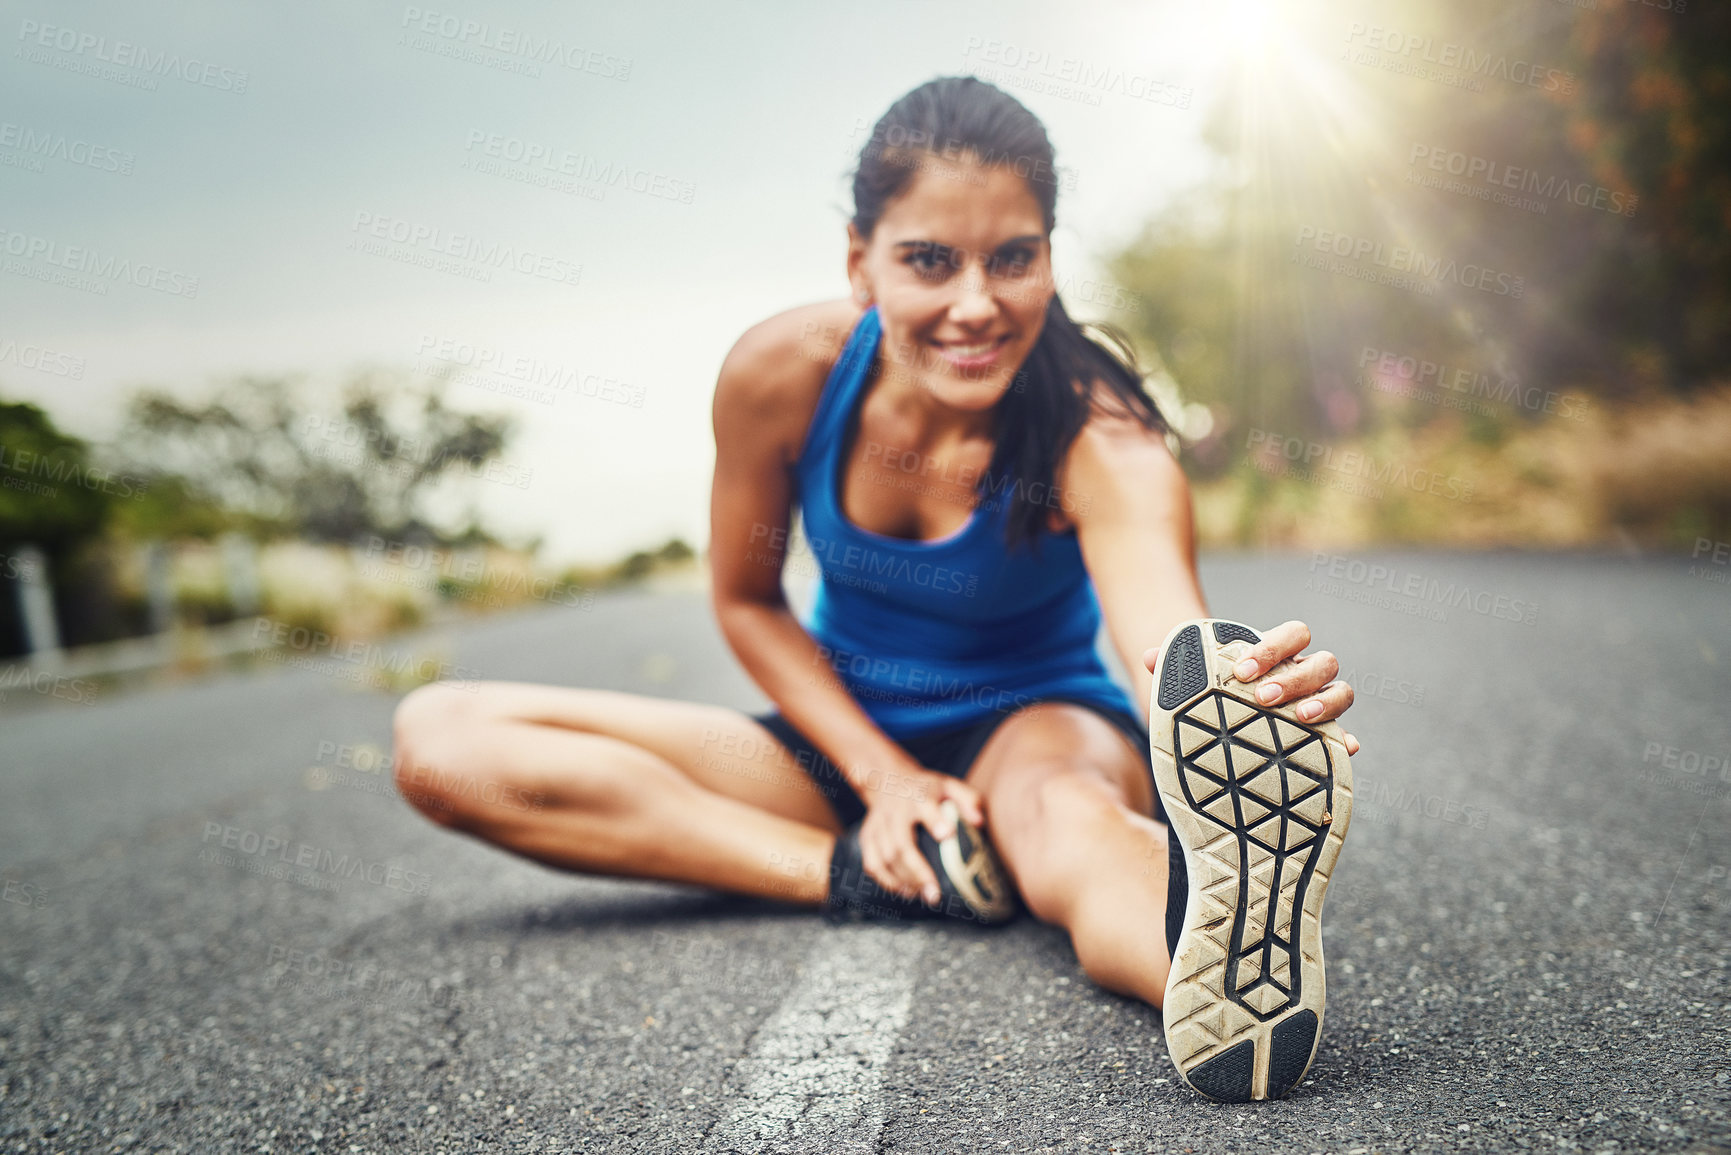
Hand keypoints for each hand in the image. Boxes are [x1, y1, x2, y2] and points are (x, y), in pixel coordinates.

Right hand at [855, 766, 985, 905]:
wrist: (887, 780)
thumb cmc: (927, 789)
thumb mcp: (950, 786)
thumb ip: (967, 799)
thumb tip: (979, 822)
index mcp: (918, 795)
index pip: (925, 806)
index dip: (935, 820)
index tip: (947, 835)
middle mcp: (895, 811)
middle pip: (901, 843)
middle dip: (918, 871)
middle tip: (935, 895)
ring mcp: (878, 825)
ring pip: (885, 858)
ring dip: (904, 881)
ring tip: (925, 896)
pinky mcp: (867, 837)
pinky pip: (872, 864)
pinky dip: (887, 881)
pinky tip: (905, 892)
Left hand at [1142, 620, 1360, 755]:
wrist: (1226, 723)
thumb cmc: (1216, 693)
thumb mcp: (1197, 678)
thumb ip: (1176, 665)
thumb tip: (1150, 657)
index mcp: (1281, 654)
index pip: (1295, 634)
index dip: (1273, 648)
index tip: (1242, 670)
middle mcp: (1306, 675)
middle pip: (1322, 661)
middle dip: (1293, 676)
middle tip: (1261, 697)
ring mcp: (1320, 703)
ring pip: (1341, 690)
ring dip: (1324, 701)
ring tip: (1299, 717)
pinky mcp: (1325, 736)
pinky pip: (1344, 735)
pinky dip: (1344, 739)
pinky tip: (1343, 747)